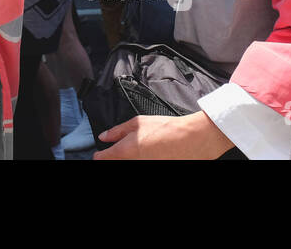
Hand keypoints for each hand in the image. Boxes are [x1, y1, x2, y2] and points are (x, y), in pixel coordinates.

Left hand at [93, 111, 232, 159]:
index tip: (101, 153)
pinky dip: (141, 159)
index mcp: (124, 151)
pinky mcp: (155, 168)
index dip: (100, 155)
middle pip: (115, 163)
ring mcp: (144, 167)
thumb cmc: (165, 128)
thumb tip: (104, 136)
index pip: (102, 158)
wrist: (190, 140)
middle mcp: (132, 163)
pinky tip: (149, 154)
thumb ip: (117, 131)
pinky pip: (142, 165)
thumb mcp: (138, 122)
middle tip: (123, 151)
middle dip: (115, 158)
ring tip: (140, 150)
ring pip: (128, 164)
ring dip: (129, 159)